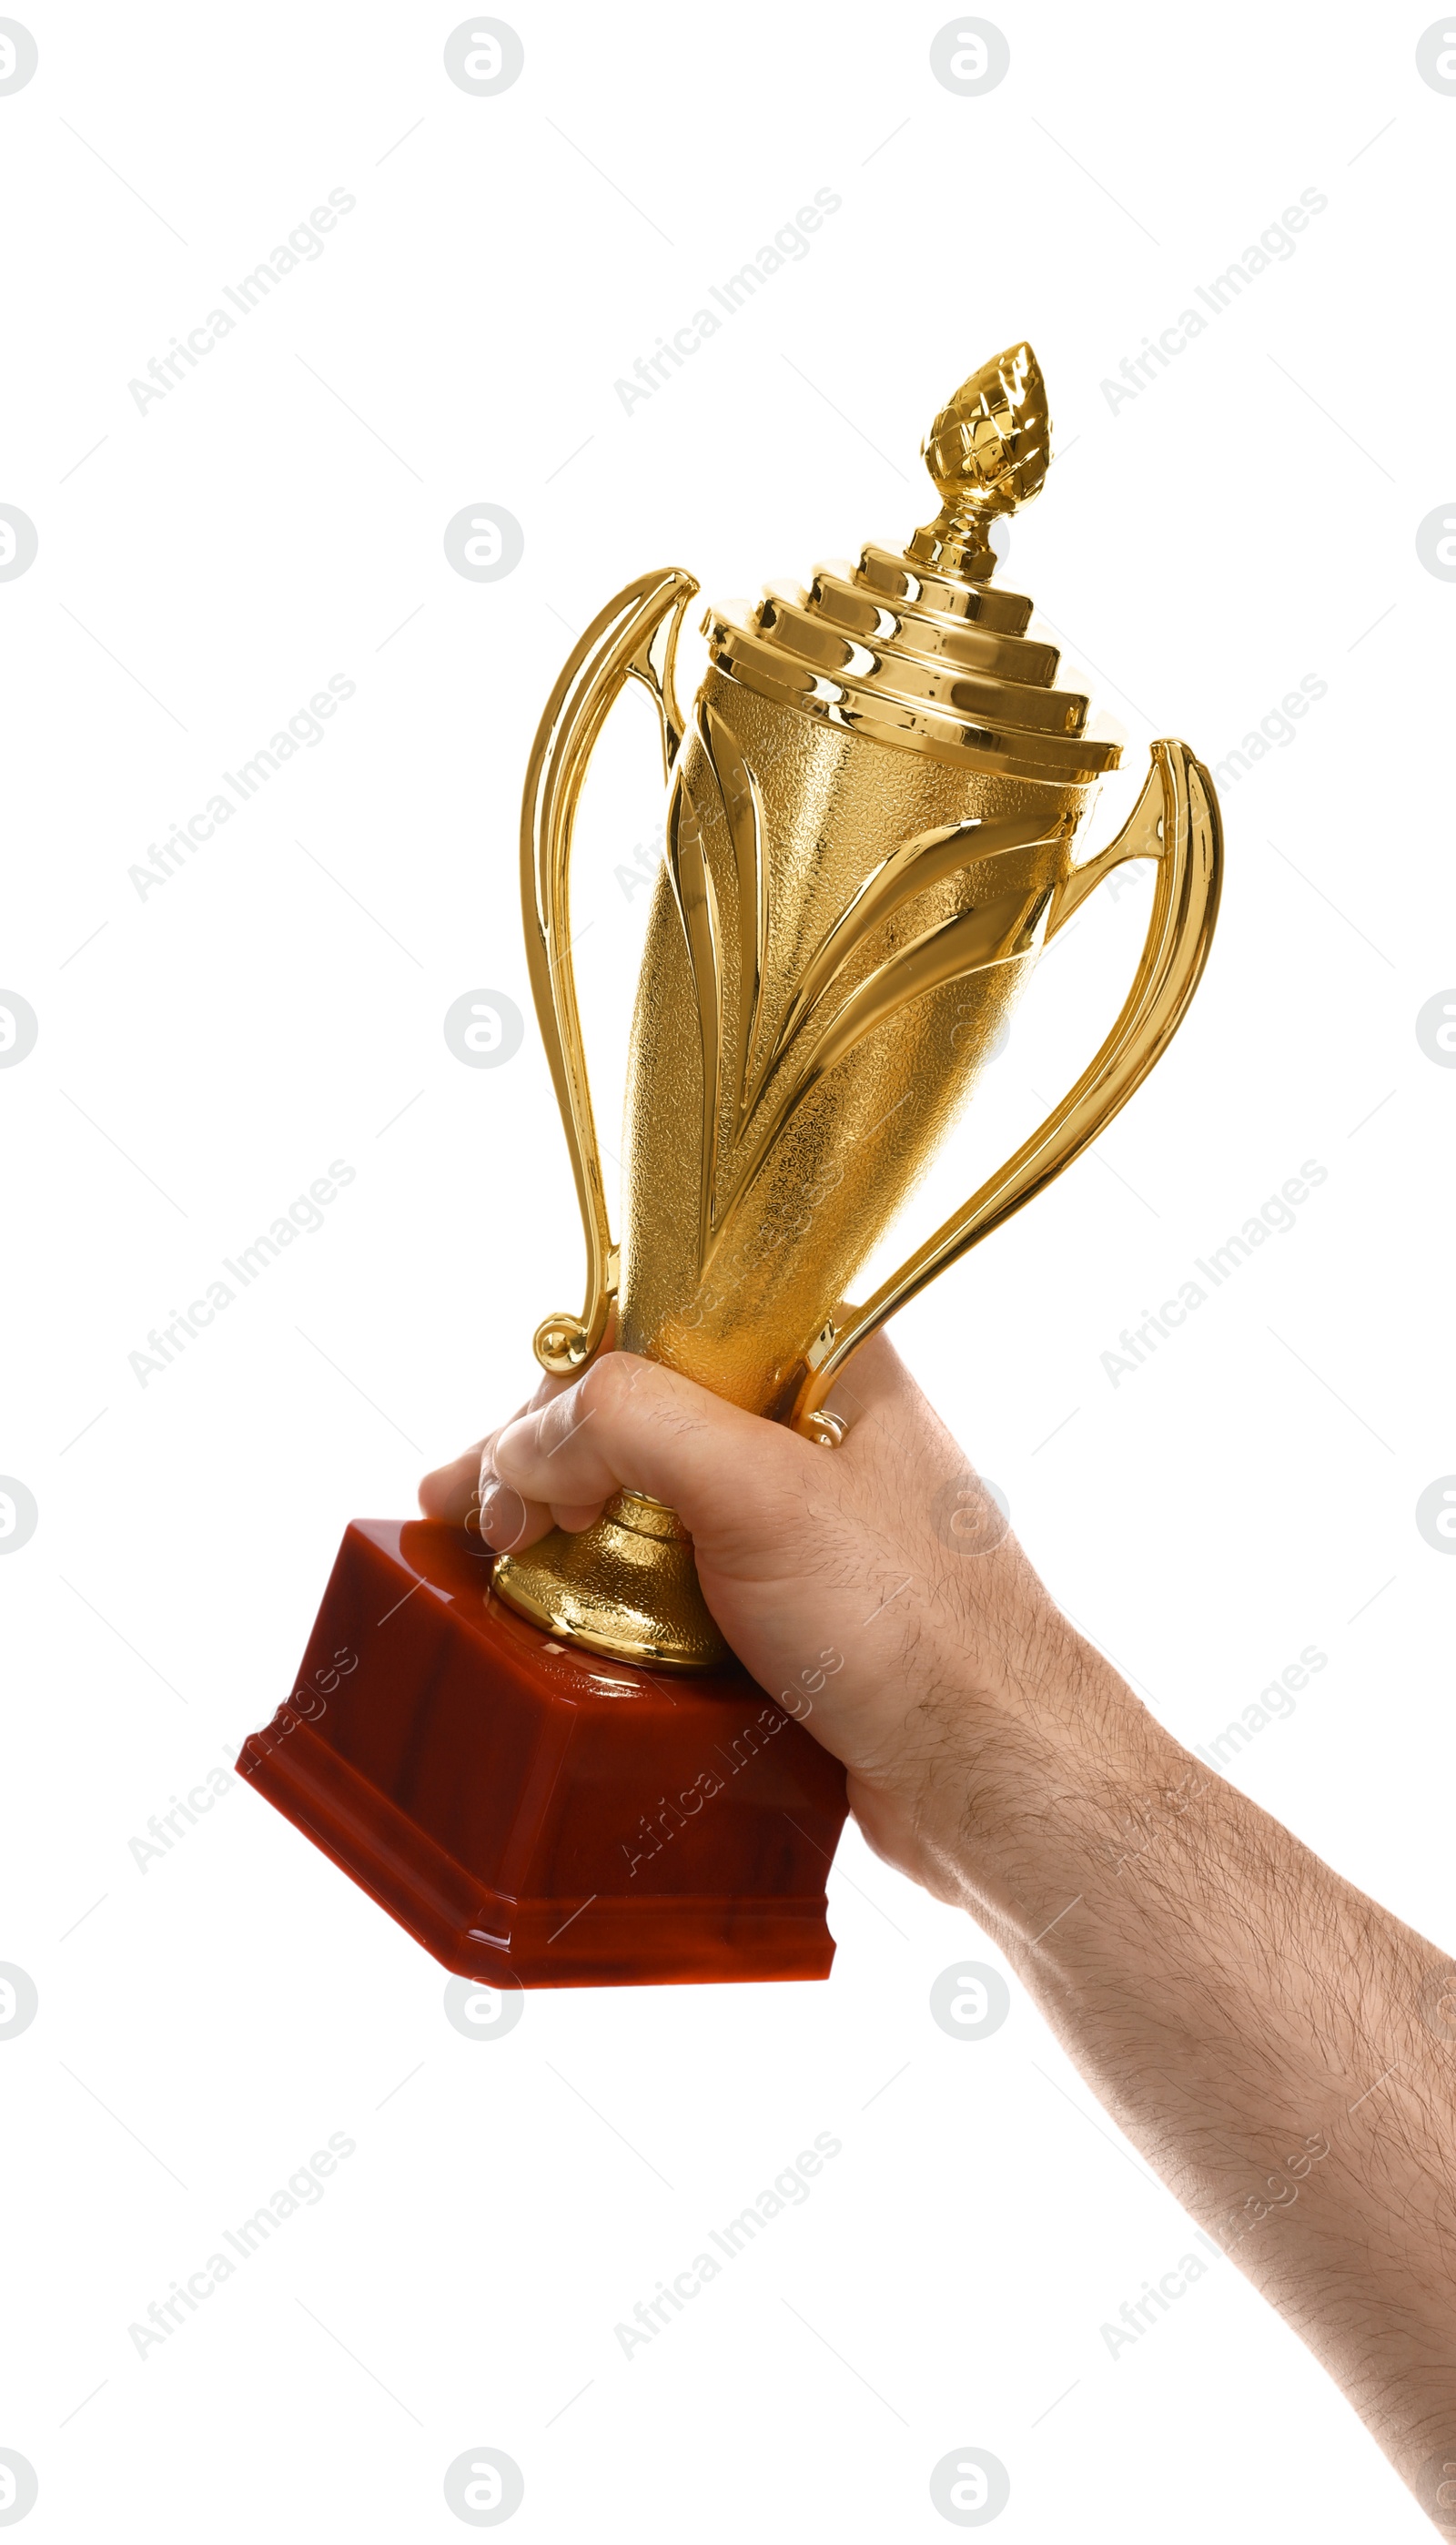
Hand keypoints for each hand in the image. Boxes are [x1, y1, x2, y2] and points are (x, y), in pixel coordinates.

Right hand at [419, 1335, 1121, 1903]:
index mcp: (833, 1362)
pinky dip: (605, 1590)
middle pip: (644, 1410)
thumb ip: (628, 1427)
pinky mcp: (793, 1610)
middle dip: (545, 1457)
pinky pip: (676, 1576)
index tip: (502, 1447)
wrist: (991, 1783)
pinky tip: (549, 1616)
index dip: (569, 1378)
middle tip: (470, 1516)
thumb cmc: (909, 1627)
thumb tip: (519, 1450)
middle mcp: (821, 1431)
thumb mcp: (761, 1492)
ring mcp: (808, 1525)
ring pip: (653, 1498)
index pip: (666, 1322)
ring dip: (561, 1525)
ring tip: (484, 1565)